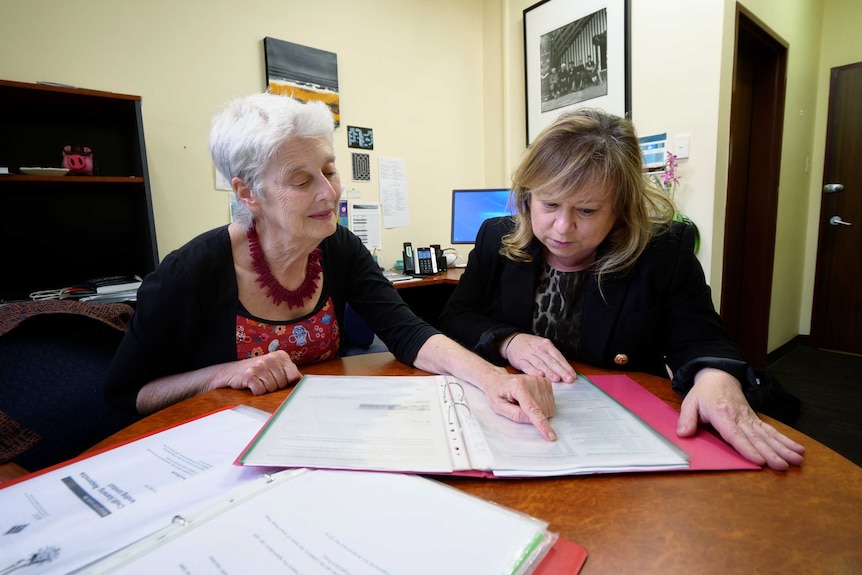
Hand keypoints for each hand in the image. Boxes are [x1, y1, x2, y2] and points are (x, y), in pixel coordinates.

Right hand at [224, 350, 302, 394]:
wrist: (232, 372)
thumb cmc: (259, 372)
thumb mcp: (276, 368)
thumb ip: (291, 373)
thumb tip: (306, 383)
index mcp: (281, 356)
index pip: (294, 376)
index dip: (287, 383)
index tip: (280, 380)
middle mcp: (271, 358)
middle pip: (283, 384)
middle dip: (275, 386)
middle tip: (266, 380)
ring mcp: (259, 366)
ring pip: (272, 388)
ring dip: (265, 389)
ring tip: (259, 381)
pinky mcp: (249, 375)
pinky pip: (260, 391)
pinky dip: (256, 391)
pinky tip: (252, 385)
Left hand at [481, 372, 557, 440]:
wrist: (498, 379)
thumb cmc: (496, 392)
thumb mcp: (498, 407)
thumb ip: (515, 415)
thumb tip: (533, 421)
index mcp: (517, 386)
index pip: (532, 409)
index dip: (542, 424)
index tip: (551, 436)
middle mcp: (531, 381)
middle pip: (542, 411)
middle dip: (533, 417)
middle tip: (518, 407)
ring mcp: (540, 380)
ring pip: (548, 408)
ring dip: (538, 411)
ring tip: (523, 402)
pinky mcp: (546, 382)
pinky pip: (550, 403)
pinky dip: (542, 406)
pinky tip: (531, 399)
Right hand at [503, 333, 576, 382]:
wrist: (512, 341)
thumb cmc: (530, 346)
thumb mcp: (543, 347)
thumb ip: (552, 358)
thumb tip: (565, 371)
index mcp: (546, 345)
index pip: (558, 357)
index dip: (566, 367)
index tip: (572, 376)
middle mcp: (539, 349)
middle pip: (551, 361)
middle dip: (561, 371)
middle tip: (568, 379)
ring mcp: (529, 354)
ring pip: (541, 364)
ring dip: (549, 372)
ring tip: (556, 379)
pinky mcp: (520, 360)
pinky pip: (527, 366)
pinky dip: (534, 371)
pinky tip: (540, 375)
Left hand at [677, 368, 804, 469]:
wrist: (719, 376)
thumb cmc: (703, 393)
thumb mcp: (689, 402)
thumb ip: (687, 419)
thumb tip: (683, 434)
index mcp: (722, 414)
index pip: (735, 434)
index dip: (747, 448)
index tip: (759, 460)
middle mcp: (739, 417)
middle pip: (756, 438)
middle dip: (771, 453)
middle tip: (782, 466)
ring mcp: (750, 418)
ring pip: (768, 435)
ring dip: (783, 448)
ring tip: (797, 460)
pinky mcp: (756, 420)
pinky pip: (771, 431)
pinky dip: (785, 440)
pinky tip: (798, 450)